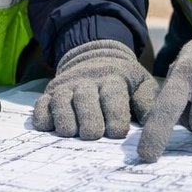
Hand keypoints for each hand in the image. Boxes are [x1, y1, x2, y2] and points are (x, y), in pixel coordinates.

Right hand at [33, 39, 156, 139]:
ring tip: (71, 134)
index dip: (115, 114)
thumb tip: (150, 122)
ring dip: (64, 118)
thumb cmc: (123, 79)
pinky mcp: (49, 93)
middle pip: (85, 98)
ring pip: (61, 101)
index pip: (113, 96)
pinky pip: (41, 104)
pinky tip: (47, 127)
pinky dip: (42, 116)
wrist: (95, 56)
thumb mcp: (141, 82)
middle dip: (89, 118)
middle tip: (93, 135)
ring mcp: (66, 87)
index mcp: (113, 79)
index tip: (117, 133)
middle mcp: (87, 81)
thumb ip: (148, 100)